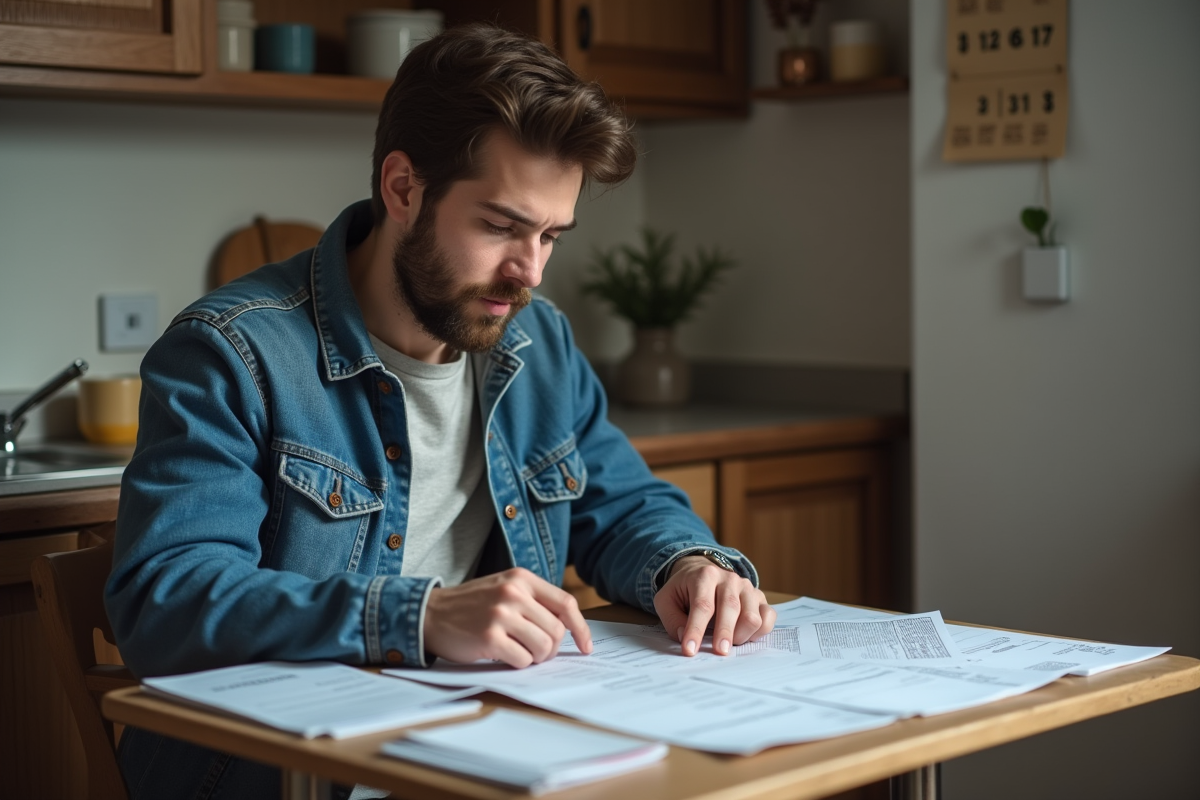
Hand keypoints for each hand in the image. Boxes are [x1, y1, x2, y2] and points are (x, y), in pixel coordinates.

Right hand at [423, 568, 592, 667]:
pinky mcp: (489, 637)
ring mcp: (501, 615)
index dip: (581, 628)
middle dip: (552, 648)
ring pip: (544, 647)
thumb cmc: (471, 605)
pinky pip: (523, 660)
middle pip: (557, 630)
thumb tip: (569, 628)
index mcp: (521, 578)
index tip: (585, 646)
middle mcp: (514, 593)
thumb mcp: (504, 588)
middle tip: (537, 652)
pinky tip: (505, 656)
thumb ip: (533, 601)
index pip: (566, 603)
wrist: (430, 613)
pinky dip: (519, 664)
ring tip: (520, 653)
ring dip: (536, 658)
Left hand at [653, 555, 775, 656]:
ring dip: (740, 635)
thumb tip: (684, 636)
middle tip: (718, 652)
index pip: (702, 605)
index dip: (695, 630)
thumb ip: (672, 619)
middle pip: (731, 608)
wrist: (702, 572)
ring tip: (728, 642)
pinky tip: (745, 636)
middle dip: (724, 633)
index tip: (690, 650)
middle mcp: (729, 579)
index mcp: (704, 576)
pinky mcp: (760, 597)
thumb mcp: (667, 600)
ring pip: (752, 616)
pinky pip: (768, 617)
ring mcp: (747, 588)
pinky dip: (759, 632)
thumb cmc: (684, 590)